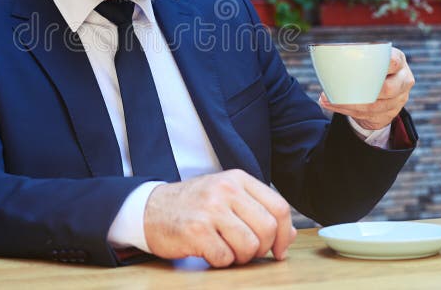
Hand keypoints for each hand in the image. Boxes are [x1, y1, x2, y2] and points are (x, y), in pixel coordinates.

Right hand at [143, 169, 296, 267]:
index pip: (279, 207)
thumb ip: (258, 211)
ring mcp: (210, 209)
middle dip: (262, 248)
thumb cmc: (193, 205)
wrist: (150, 208)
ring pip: (250, 246)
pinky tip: (210, 251)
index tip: (278, 249)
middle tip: (247, 251)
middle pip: (267, 228)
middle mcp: (225, 190)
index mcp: (237, 179)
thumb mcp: (226, 198)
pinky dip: (221, 261)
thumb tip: (290, 235)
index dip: (284, 234)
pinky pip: (226, 257)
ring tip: (226, 250)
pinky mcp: (196, 230)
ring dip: (241, 257)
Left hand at [319, 46, 414, 129]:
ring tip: (327, 99)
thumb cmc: (372, 68)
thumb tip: (326, 59)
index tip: (360, 66)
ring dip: (349, 104)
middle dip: (362, 91)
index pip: (393, 62)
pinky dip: (346, 111)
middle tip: (339, 89)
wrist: (384, 89)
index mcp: (398, 61)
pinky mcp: (389, 114)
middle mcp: (403, 80)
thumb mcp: (371, 58)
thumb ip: (357, 57)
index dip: (380, 65)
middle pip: (387, 89)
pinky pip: (367, 116)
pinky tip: (332, 105)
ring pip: (375, 106)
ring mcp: (399, 99)